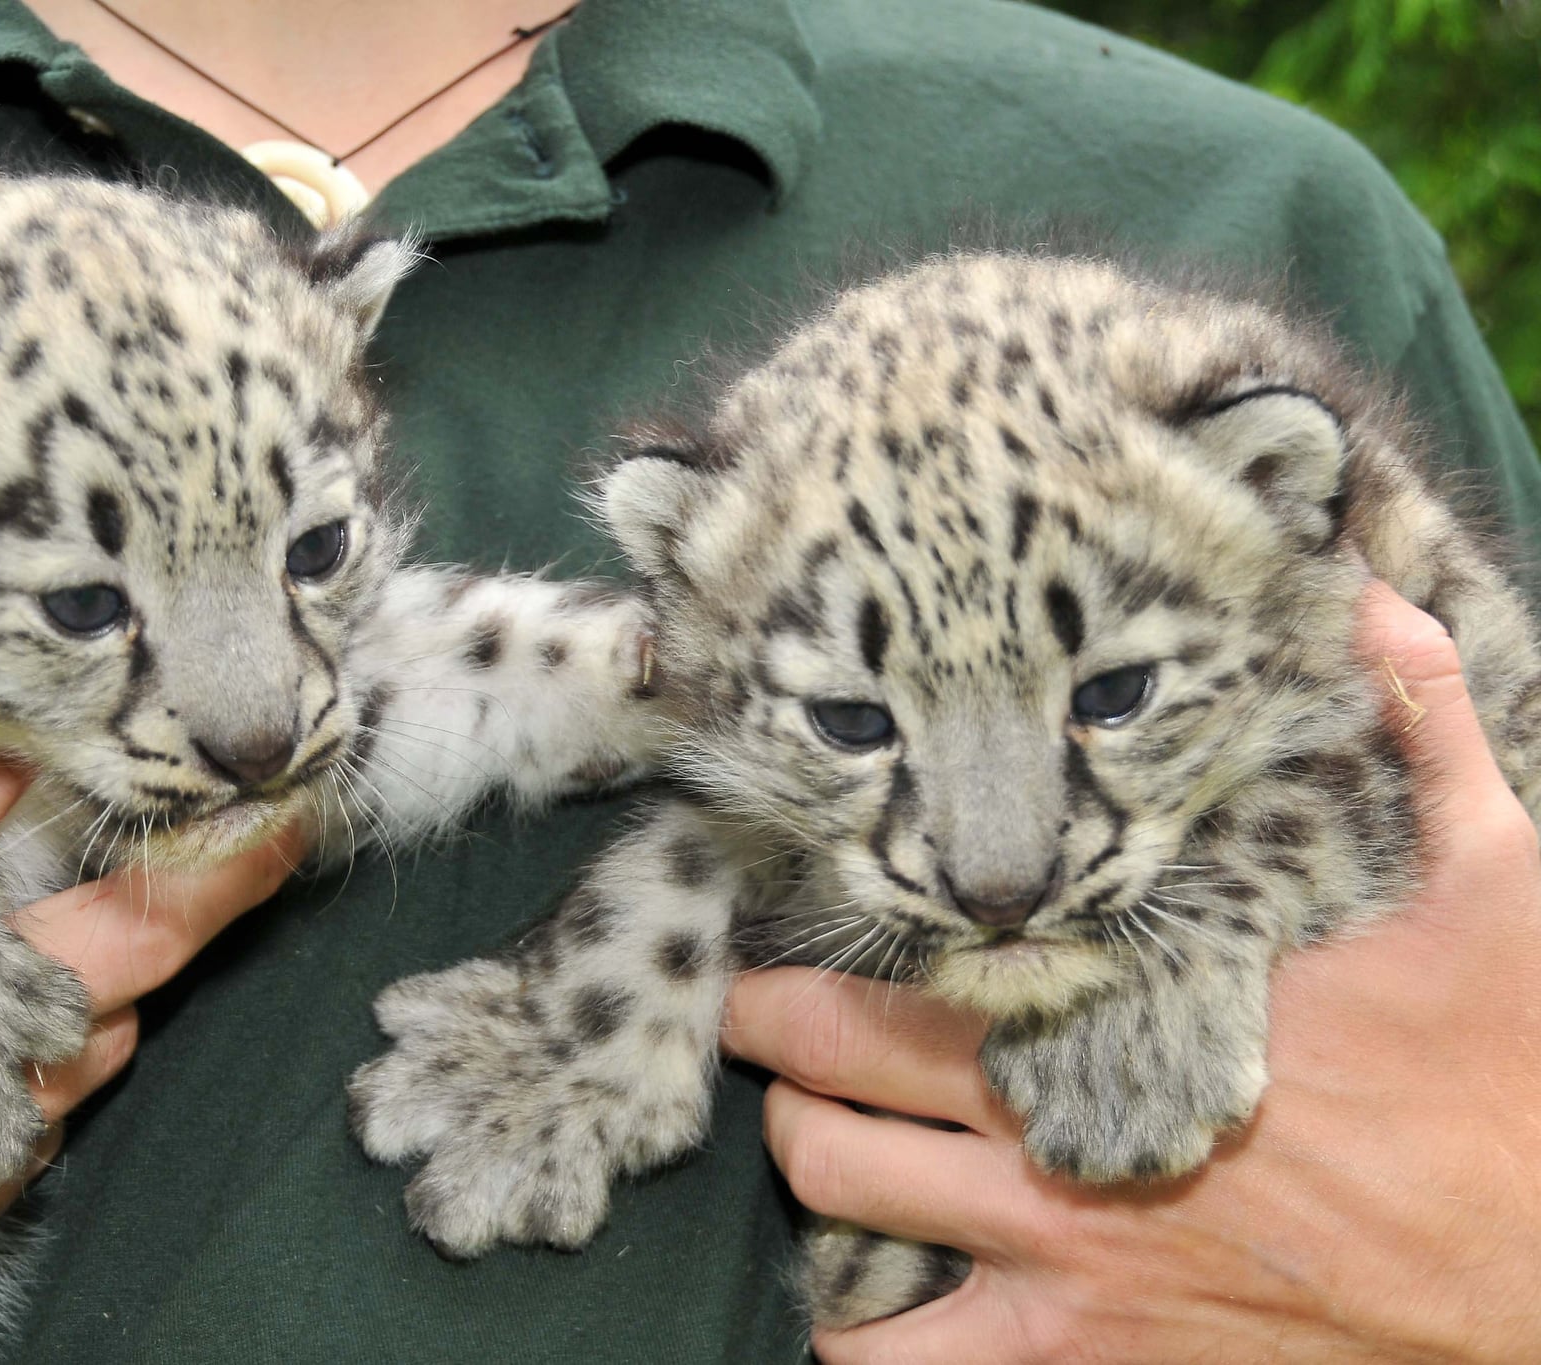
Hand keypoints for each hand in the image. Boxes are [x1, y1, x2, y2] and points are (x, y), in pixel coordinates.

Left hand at [725, 581, 1540, 1362]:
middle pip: (833, 1064)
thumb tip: (1378, 603)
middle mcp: (1065, 1120)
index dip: (830, 934)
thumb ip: (1423, 735)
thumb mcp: (1498, 885)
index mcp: (1136, 997)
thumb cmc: (1524, 1083)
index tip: (779, 917)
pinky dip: (859, 1344)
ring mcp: (1065, 1255)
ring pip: (839, 1196)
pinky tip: (858, 1311)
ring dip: (807, 1159)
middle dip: (774, 1031)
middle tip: (756, 1011)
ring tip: (807, 1131)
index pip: (925, 949)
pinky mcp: (1092, 1363)